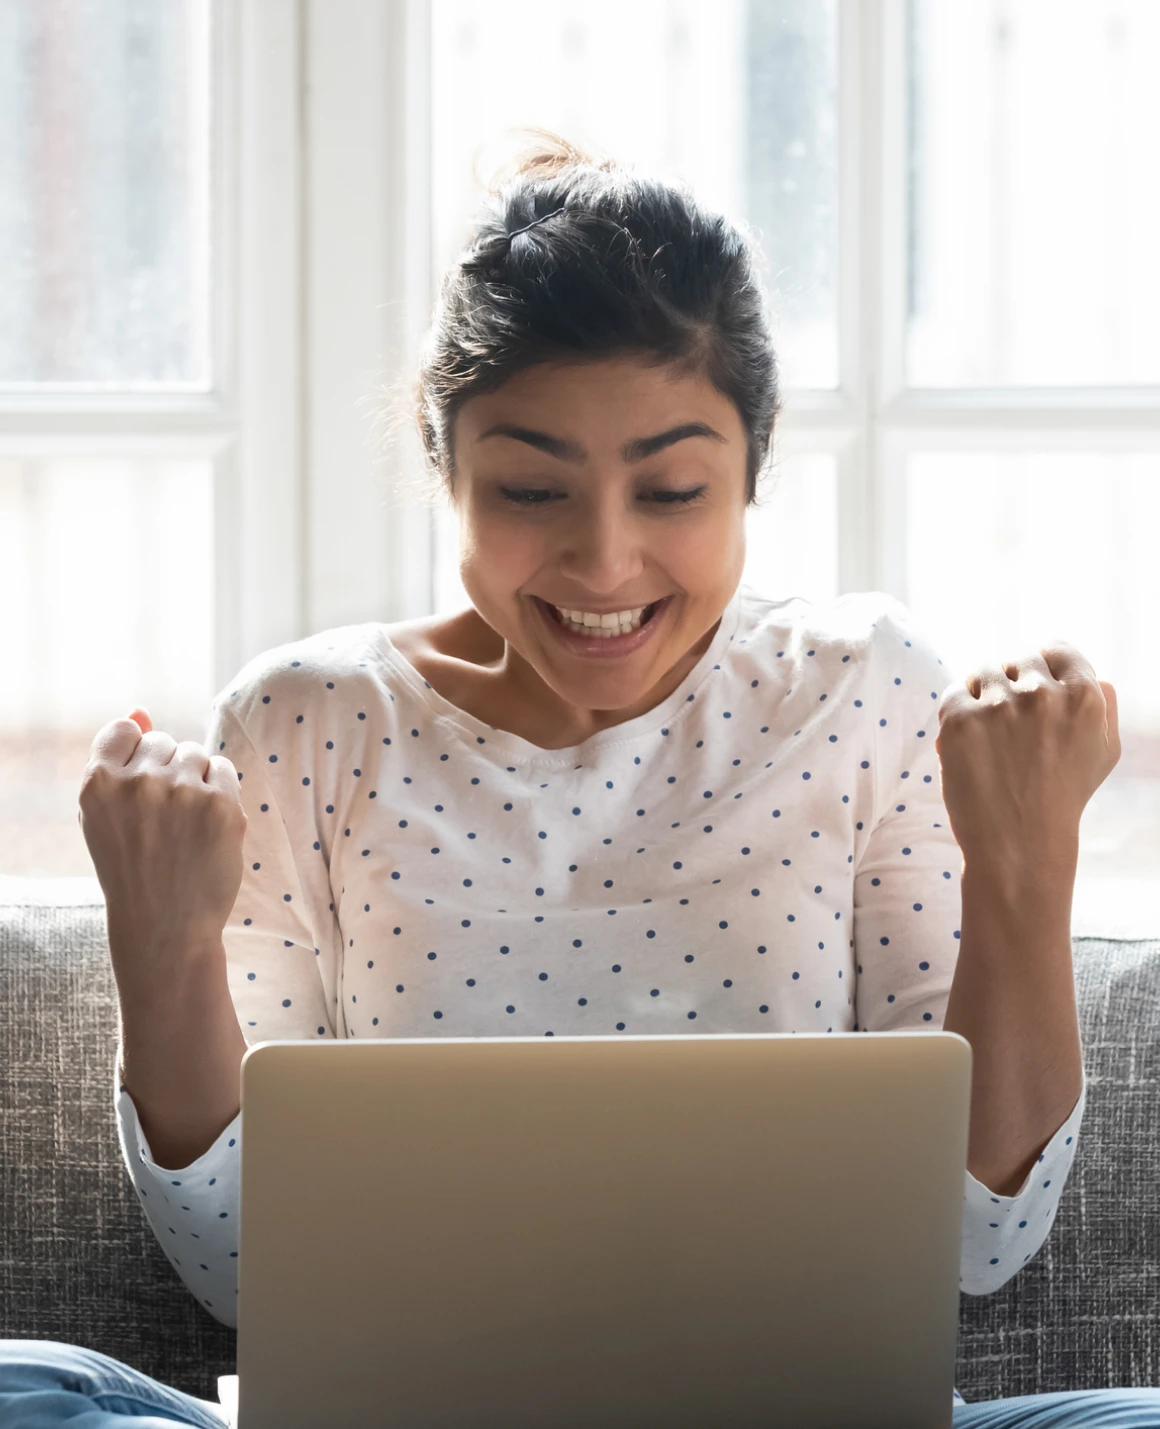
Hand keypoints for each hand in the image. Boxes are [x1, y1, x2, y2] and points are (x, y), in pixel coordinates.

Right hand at [78, 707, 247, 981]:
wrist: (165, 925)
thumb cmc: (132, 868)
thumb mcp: (105, 815)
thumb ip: (117, 759)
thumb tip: (140, 709)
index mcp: (97, 783)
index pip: (125, 730)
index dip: (137, 755)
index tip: (141, 786)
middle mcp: (138, 782)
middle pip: (165, 741)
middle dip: (168, 770)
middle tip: (164, 817)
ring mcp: (181, 791)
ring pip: (196, 753)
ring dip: (196, 780)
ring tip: (185, 824)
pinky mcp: (221, 803)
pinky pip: (224, 769)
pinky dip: (220, 791)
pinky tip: (208, 825)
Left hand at [935, 642, 1120, 878]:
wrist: (1019, 844)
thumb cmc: (1062, 798)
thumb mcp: (1103, 752)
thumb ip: (1104, 706)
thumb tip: (1096, 675)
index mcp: (1084, 696)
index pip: (1055, 648)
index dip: (1041, 665)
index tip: (1031, 686)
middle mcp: (1043, 695)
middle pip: (1016, 658)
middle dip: (1010, 682)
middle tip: (1008, 720)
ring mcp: (1000, 706)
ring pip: (982, 671)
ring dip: (982, 693)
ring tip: (988, 732)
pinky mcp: (961, 721)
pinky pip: (954, 692)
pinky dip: (957, 711)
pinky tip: (969, 740)